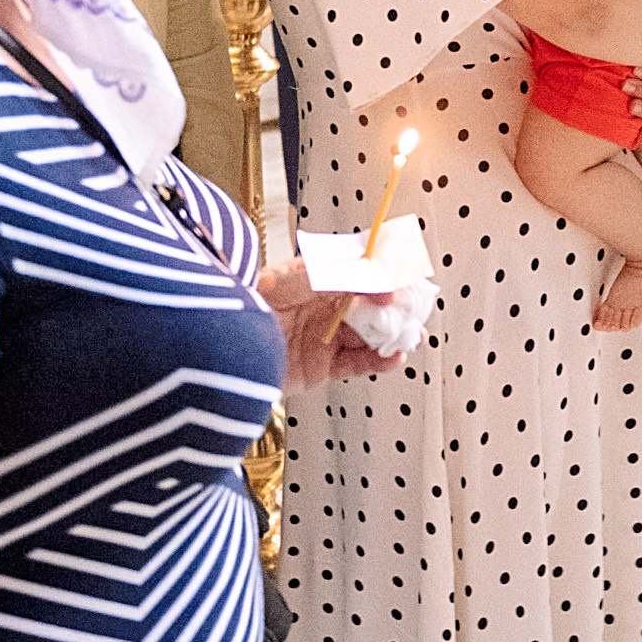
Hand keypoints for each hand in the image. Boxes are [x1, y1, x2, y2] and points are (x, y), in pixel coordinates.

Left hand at [258, 261, 403, 387]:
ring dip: (393, 337)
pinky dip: (378, 362)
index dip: (390, 279)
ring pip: (370, 336)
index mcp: (321, 278)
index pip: (365, 275)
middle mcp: (324, 307)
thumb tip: (385, 285)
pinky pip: (357, 364)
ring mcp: (323, 337)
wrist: (224, 340)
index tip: (411, 281)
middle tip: (417, 312)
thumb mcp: (306, 276)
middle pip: (373, 308)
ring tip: (410, 336)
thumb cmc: (253, 296)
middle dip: (399, 311)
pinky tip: (392, 356)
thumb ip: (349, 278)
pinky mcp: (321, 367)